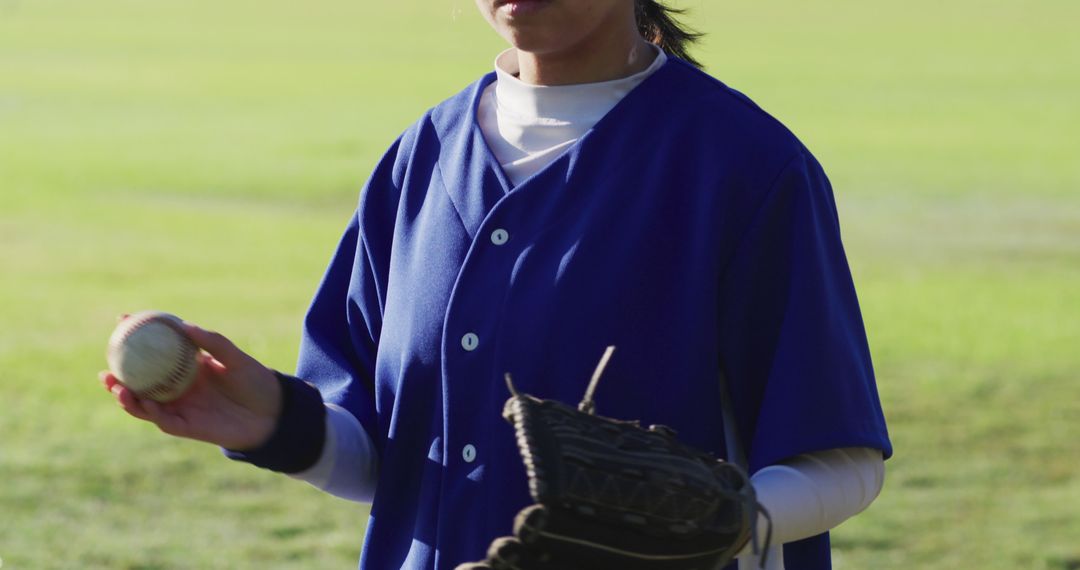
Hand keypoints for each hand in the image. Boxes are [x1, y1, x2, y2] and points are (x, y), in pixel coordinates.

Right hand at [100, 319, 282, 450]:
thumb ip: (211, 342)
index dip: (137, 338)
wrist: (273, 413)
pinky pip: (163, 420)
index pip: (156, 352)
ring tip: (113, 384)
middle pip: (141, 382)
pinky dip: (149, 411)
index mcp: (187, 368)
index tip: (123, 321)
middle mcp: (179, 389)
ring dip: (126, 396)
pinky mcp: (187, 427)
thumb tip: (183, 325)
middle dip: (118, 375)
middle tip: (105, 363)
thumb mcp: (235, 357)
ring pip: (145, 404)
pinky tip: (141, 401)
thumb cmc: (255, 381)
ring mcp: (181, 408)